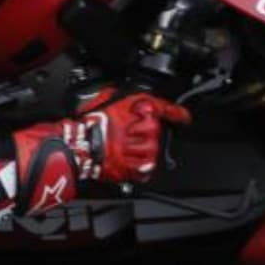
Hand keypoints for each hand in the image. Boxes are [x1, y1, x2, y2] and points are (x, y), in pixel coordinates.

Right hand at [73, 92, 191, 183]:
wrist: (79, 144)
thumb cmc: (90, 121)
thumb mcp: (107, 97)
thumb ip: (124, 98)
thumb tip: (131, 98)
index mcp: (137, 108)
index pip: (165, 108)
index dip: (177, 113)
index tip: (184, 117)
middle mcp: (142, 127)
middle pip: (156, 130)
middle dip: (146, 132)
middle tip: (131, 134)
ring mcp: (139, 148)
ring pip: (152, 149)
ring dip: (143, 149)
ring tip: (128, 147)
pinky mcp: (133, 166)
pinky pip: (145, 167)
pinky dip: (141, 166)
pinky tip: (131, 161)